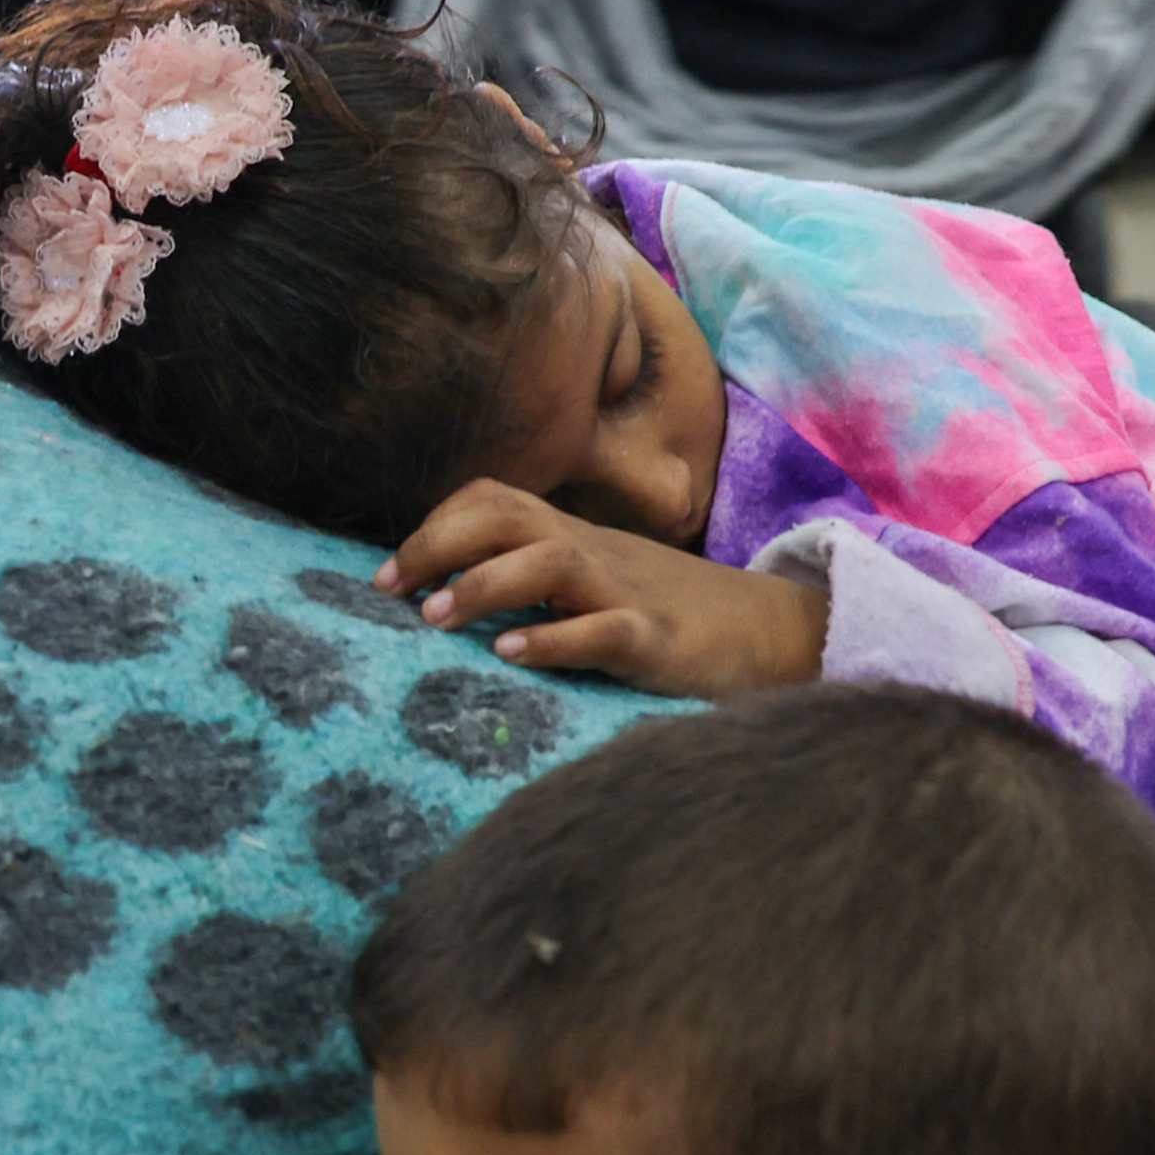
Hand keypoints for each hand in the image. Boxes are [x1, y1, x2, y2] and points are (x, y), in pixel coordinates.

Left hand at [379, 481, 832, 697]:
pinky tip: (511, 654)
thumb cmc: (664, 609)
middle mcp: (592, 553)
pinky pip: (604, 630)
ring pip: (549, 562)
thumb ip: (533, 575)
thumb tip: (447, 590)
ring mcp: (627, 592)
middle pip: (507, 514)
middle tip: (390, 589)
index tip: (386, 577)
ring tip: (435, 618)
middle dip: (439, 544)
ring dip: (485, 584)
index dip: (435, 528)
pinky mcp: (659, 641)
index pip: (493, 501)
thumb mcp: (594, 578)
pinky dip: (554, 639)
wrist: (768, 630)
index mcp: (571, 536)